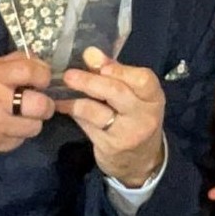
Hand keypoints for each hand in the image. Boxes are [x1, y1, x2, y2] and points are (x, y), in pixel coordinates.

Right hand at [0, 51, 53, 161]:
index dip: (43, 75)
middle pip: (41, 105)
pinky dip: (16, 136)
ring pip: (34, 127)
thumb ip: (14, 62)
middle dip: (45, 105)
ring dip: (31, 123)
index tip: (42, 80)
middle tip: (38, 105)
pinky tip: (5, 130)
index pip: (30, 71)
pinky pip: (18, 142)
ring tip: (19, 118)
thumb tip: (41, 64)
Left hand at [58, 46, 164, 186]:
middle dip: (90, 81)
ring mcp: (127, 133)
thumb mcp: (136, 97)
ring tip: (61, 91)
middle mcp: (144, 115)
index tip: (97, 62)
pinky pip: (87, 126)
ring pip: (97, 111)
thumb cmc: (136, 119)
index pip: (142, 79)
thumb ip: (116, 73)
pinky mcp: (110, 147)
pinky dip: (74, 113)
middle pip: (117, 93)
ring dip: (76, 99)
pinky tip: (63, 106)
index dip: (119, 69)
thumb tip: (90, 53)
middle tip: (69, 75)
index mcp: (153, 98)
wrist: (141, 162)